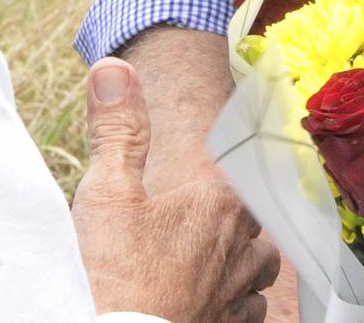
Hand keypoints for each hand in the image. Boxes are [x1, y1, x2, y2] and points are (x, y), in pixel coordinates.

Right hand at [74, 56, 281, 322]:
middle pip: (253, 227)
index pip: (241, 178)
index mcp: (219, 206)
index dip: (217, 185)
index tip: (197, 191)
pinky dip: (234, 308)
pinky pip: (248, 314)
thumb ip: (118, 131)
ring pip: (258, 273)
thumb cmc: (110, 276)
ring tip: (208, 268)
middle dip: (232, 226)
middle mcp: (240, 249)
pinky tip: (208, 306)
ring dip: (241, 268)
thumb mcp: (105, 195)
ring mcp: (237, 296)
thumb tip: (113, 66)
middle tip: (195, 230)